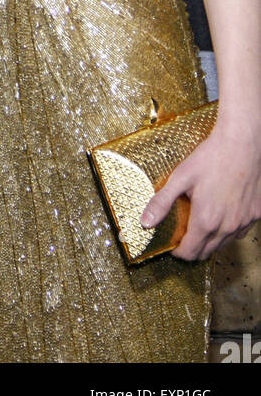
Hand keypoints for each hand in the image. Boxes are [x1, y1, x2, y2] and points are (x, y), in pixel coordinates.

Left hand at [140, 119, 260, 260]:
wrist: (242, 142)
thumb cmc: (210, 157)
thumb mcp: (180, 177)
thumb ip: (162, 202)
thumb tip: (145, 223)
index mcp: (206, 221)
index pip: (191, 252)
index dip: (179, 252)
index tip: (173, 245)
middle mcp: (227, 226)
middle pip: (207, 252)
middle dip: (193, 248)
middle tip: (184, 235)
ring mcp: (244, 221)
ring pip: (225, 244)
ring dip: (211, 240)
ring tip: (201, 224)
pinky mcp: (256, 213)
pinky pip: (241, 231)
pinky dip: (229, 230)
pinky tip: (222, 214)